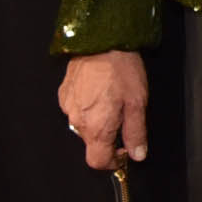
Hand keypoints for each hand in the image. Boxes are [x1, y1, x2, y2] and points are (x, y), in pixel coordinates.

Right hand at [59, 52, 148, 168]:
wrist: (101, 40)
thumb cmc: (121, 70)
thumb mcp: (137, 103)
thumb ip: (136, 133)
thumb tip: (137, 155)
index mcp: (96, 128)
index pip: (98, 162)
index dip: (113, 162)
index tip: (124, 151)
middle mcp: (78, 122)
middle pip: (91, 144)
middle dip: (108, 139)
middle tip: (123, 119)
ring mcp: (68, 108)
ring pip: (83, 128)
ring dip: (97, 123)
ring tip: (112, 101)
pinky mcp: (63, 95)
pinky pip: (76, 111)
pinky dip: (87, 108)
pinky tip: (99, 92)